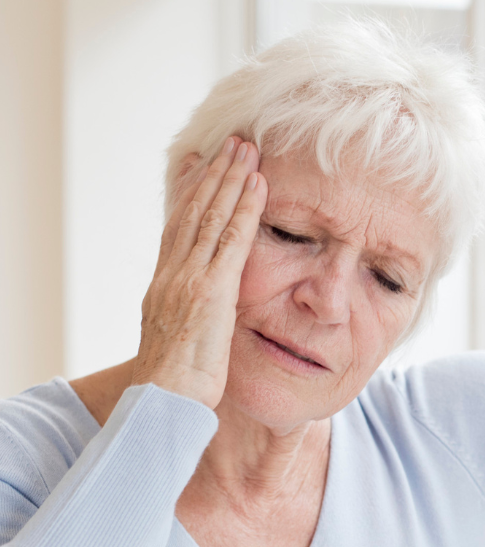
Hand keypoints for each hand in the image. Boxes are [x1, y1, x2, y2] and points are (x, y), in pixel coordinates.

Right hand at [130, 137, 267, 407]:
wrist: (164, 403)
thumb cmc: (177, 385)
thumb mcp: (183, 339)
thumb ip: (194, 315)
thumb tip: (206, 310)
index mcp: (164, 285)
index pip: (177, 227)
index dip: (190, 192)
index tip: (200, 163)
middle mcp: (173, 274)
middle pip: (193, 211)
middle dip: (214, 174)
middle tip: (231, 142)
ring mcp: (190, 279)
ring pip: (211, 216)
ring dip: (231, 179)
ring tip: (248, 149)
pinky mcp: (211, 291)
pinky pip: (233, 241)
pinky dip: (246, 209)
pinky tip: (259, 186)